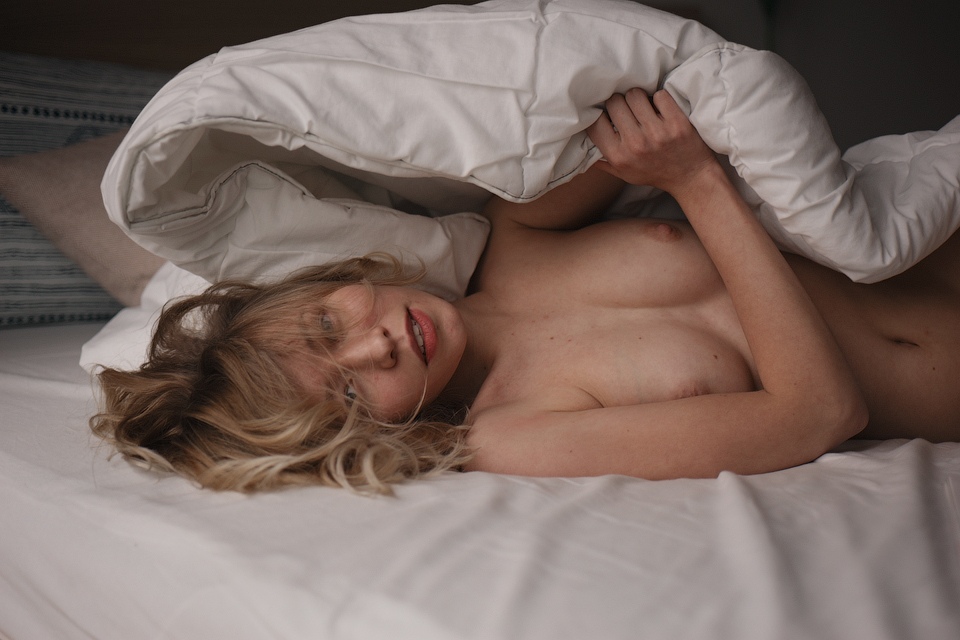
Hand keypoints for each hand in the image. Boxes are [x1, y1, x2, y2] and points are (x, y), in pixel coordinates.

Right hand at [587, 89, 716, 195]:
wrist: (691, 177)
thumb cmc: (655, 173)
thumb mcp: (625, 174)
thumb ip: (604, 162)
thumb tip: (583, 150)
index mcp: (619, 156)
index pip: (595, 122)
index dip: (600, 113)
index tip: (608, 112)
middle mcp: (636, 144)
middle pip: (614, 102)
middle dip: (620, 102)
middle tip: (629, 108)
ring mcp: (657, 133)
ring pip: (635, 94)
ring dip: (639, 96)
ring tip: (644, 105)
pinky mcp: (677, 123)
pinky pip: (660, 95)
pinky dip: (660, 98)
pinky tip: (662, 108)